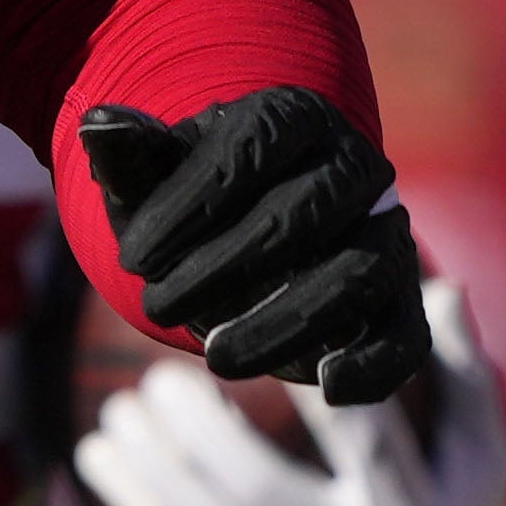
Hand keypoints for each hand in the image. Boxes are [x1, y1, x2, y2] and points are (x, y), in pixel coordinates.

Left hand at [71, 282, 505, 505]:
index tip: (258, 322)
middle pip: (256, 486)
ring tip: (118, 410)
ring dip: (149, 466)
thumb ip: (464, 378)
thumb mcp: (480, 466)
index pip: (355, 433)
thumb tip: (439, 288)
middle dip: (196, 428)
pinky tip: (102, 458)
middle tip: (157, 377)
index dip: (305, 376)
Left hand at [74, 88, 430, 401]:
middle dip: (224, 267)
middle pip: (303, 215)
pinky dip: (375, 364)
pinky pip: (407, 336)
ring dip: (284, 323)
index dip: (190, 204)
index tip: (131, 259)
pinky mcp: (401, 301)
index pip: (252, 147)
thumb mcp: (151, 185)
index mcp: (294, 118)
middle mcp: (354, 167)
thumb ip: (130, 158)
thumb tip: (97, 124)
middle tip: (155, 307)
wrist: (240, 253)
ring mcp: (388, 234)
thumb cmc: (189, 209)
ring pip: (355, 276)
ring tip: (215, 357)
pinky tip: (327, 387)